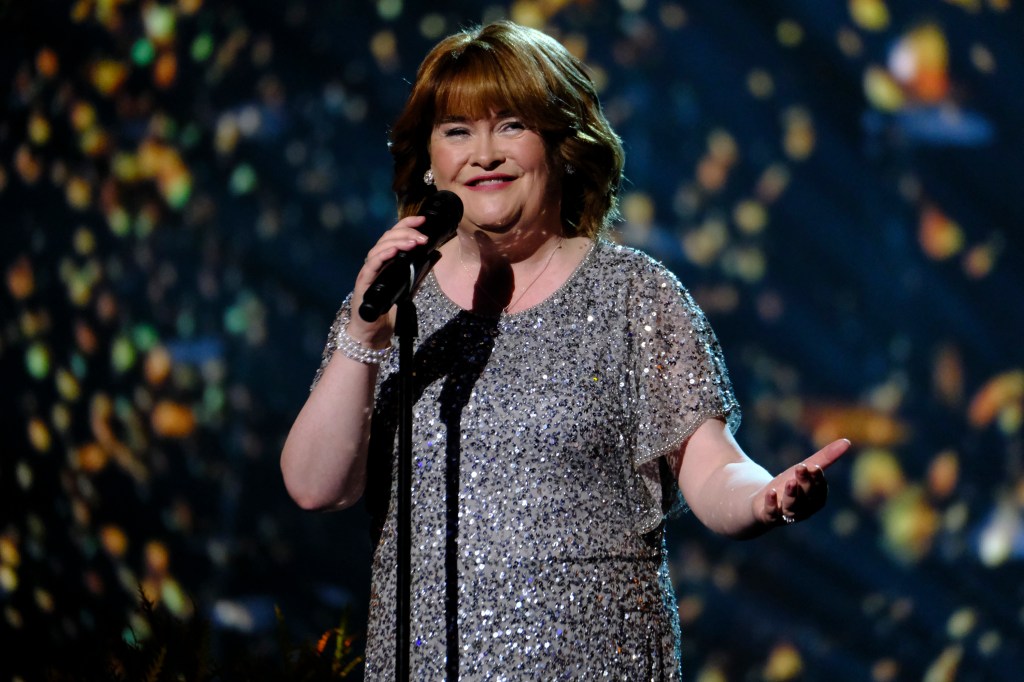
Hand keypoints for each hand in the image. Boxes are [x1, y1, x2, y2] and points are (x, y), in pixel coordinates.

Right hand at [348, 215, 430, 344]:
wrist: (374, 332)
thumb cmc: (388, 311)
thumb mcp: (409, 288)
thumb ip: (420, 272)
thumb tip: (436, 255)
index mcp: (386, 260)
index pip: (395, 235)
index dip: (407, 224)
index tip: (423, 219)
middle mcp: (376, 262)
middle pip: (388, 238)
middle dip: (407, 232)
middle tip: (423, 236)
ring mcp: (369, 271)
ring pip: (380, 247)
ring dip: (398, 241)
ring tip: (414, 242)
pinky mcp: (363, 282)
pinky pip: (372, 264)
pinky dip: (383, 255)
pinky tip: (394, 250)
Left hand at [755, 438, 849, 527]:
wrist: (766, 500)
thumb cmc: (791, 483)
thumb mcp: (805, 469)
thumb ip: (825, 457)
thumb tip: (847, 441)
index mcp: (817, 498)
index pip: (819, 488)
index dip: (817, 478)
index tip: (815, 466)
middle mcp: (804, 508)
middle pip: (806, 495)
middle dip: (804, 482)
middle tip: (800, 467)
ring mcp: (787, 514)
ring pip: (792, 505)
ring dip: (791, 494)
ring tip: (790, 481)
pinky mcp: (769, 516)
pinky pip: (771, 512)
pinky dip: (771, 504)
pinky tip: (771, 492)